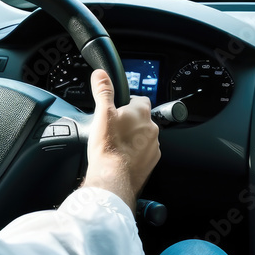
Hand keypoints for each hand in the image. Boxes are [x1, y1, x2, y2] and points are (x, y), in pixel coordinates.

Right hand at [81, 69, 159, 209]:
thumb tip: (101, 74)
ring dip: (134, 138)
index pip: (141, 99)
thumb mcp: (102, 114)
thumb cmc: (108, 148)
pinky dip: (135, 154)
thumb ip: (103, 91)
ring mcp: (153, 147)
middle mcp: (152, 128)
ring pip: (144, 137)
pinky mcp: (151, 163)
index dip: (129, 102)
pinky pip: (144, 153)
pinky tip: (122, 158)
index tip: (119, 107)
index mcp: (141, 113)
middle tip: (114, 128)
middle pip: (142, 119)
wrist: (112, 180)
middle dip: (130, 122)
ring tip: (116, 145)